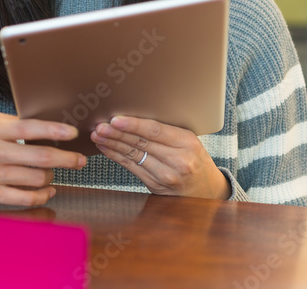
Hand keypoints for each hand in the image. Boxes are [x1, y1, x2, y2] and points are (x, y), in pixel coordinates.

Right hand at [0, 109, 87, 206]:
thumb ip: (9, 123)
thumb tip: (41, 126)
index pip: (32, 128)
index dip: (56, 130)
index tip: (73, 133)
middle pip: (40, 156)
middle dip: (66, 159)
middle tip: (80, 160)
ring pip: (35, 178)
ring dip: (52, 177)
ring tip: (56, 173)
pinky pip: (22, 198)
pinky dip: (40, 196)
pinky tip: (47, 190)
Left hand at [90, 116, 230, 199]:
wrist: (207, 190)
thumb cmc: (196, 159)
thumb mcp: (190, 141)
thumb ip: (167, 131)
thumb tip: (136, 117)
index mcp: (187, 142)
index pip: (155, 131)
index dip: (134, 125)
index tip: (116, 119)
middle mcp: (177, 160)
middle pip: (141, 143)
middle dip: (117, 134)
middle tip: (100, 126)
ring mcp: (166, 176)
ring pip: (134, 156)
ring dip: (113, 145)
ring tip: (98, 135)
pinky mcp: (156, 186)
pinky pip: (132, 168)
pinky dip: (117, 157)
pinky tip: (107, 148)